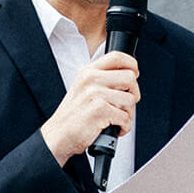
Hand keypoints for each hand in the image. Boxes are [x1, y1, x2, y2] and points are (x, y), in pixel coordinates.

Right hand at [40, 50, 139, 165]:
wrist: (58, 135)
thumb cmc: (74, 115)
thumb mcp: (84, 89)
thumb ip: (104, 79)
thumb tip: (130, 76)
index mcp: (88, 72)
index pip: (117, 57)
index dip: (132, 65)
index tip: (135, 74)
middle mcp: (90, 79)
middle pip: (130, 77)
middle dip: (134, 93)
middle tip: (124, 105)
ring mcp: (95, 94)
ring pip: (131, 99)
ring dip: (128, 113)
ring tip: (115, 118)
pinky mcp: (100, 110)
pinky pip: (126, 117)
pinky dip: (124, 127)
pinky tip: (113, 128)